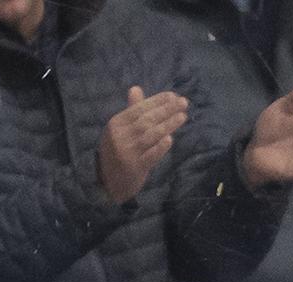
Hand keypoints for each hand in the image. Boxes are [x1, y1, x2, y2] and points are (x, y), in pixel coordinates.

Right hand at [101, 83, 190, 202]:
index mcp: (116, 123)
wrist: (108, 182)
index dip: (156, 101)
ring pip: (150, 136)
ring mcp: (127, 153)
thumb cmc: (118, 151)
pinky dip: (160, 147)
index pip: (138, 109)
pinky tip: (170, 139)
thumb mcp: (120, 130)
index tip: (173, 95)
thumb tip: (136, 88)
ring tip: (183, 116)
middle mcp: (120, 137)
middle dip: (166, 110)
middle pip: (146, 120)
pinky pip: (149, 156)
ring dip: (168, 125)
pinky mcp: (134, 168)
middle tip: (183, 102)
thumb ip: (131, 111)